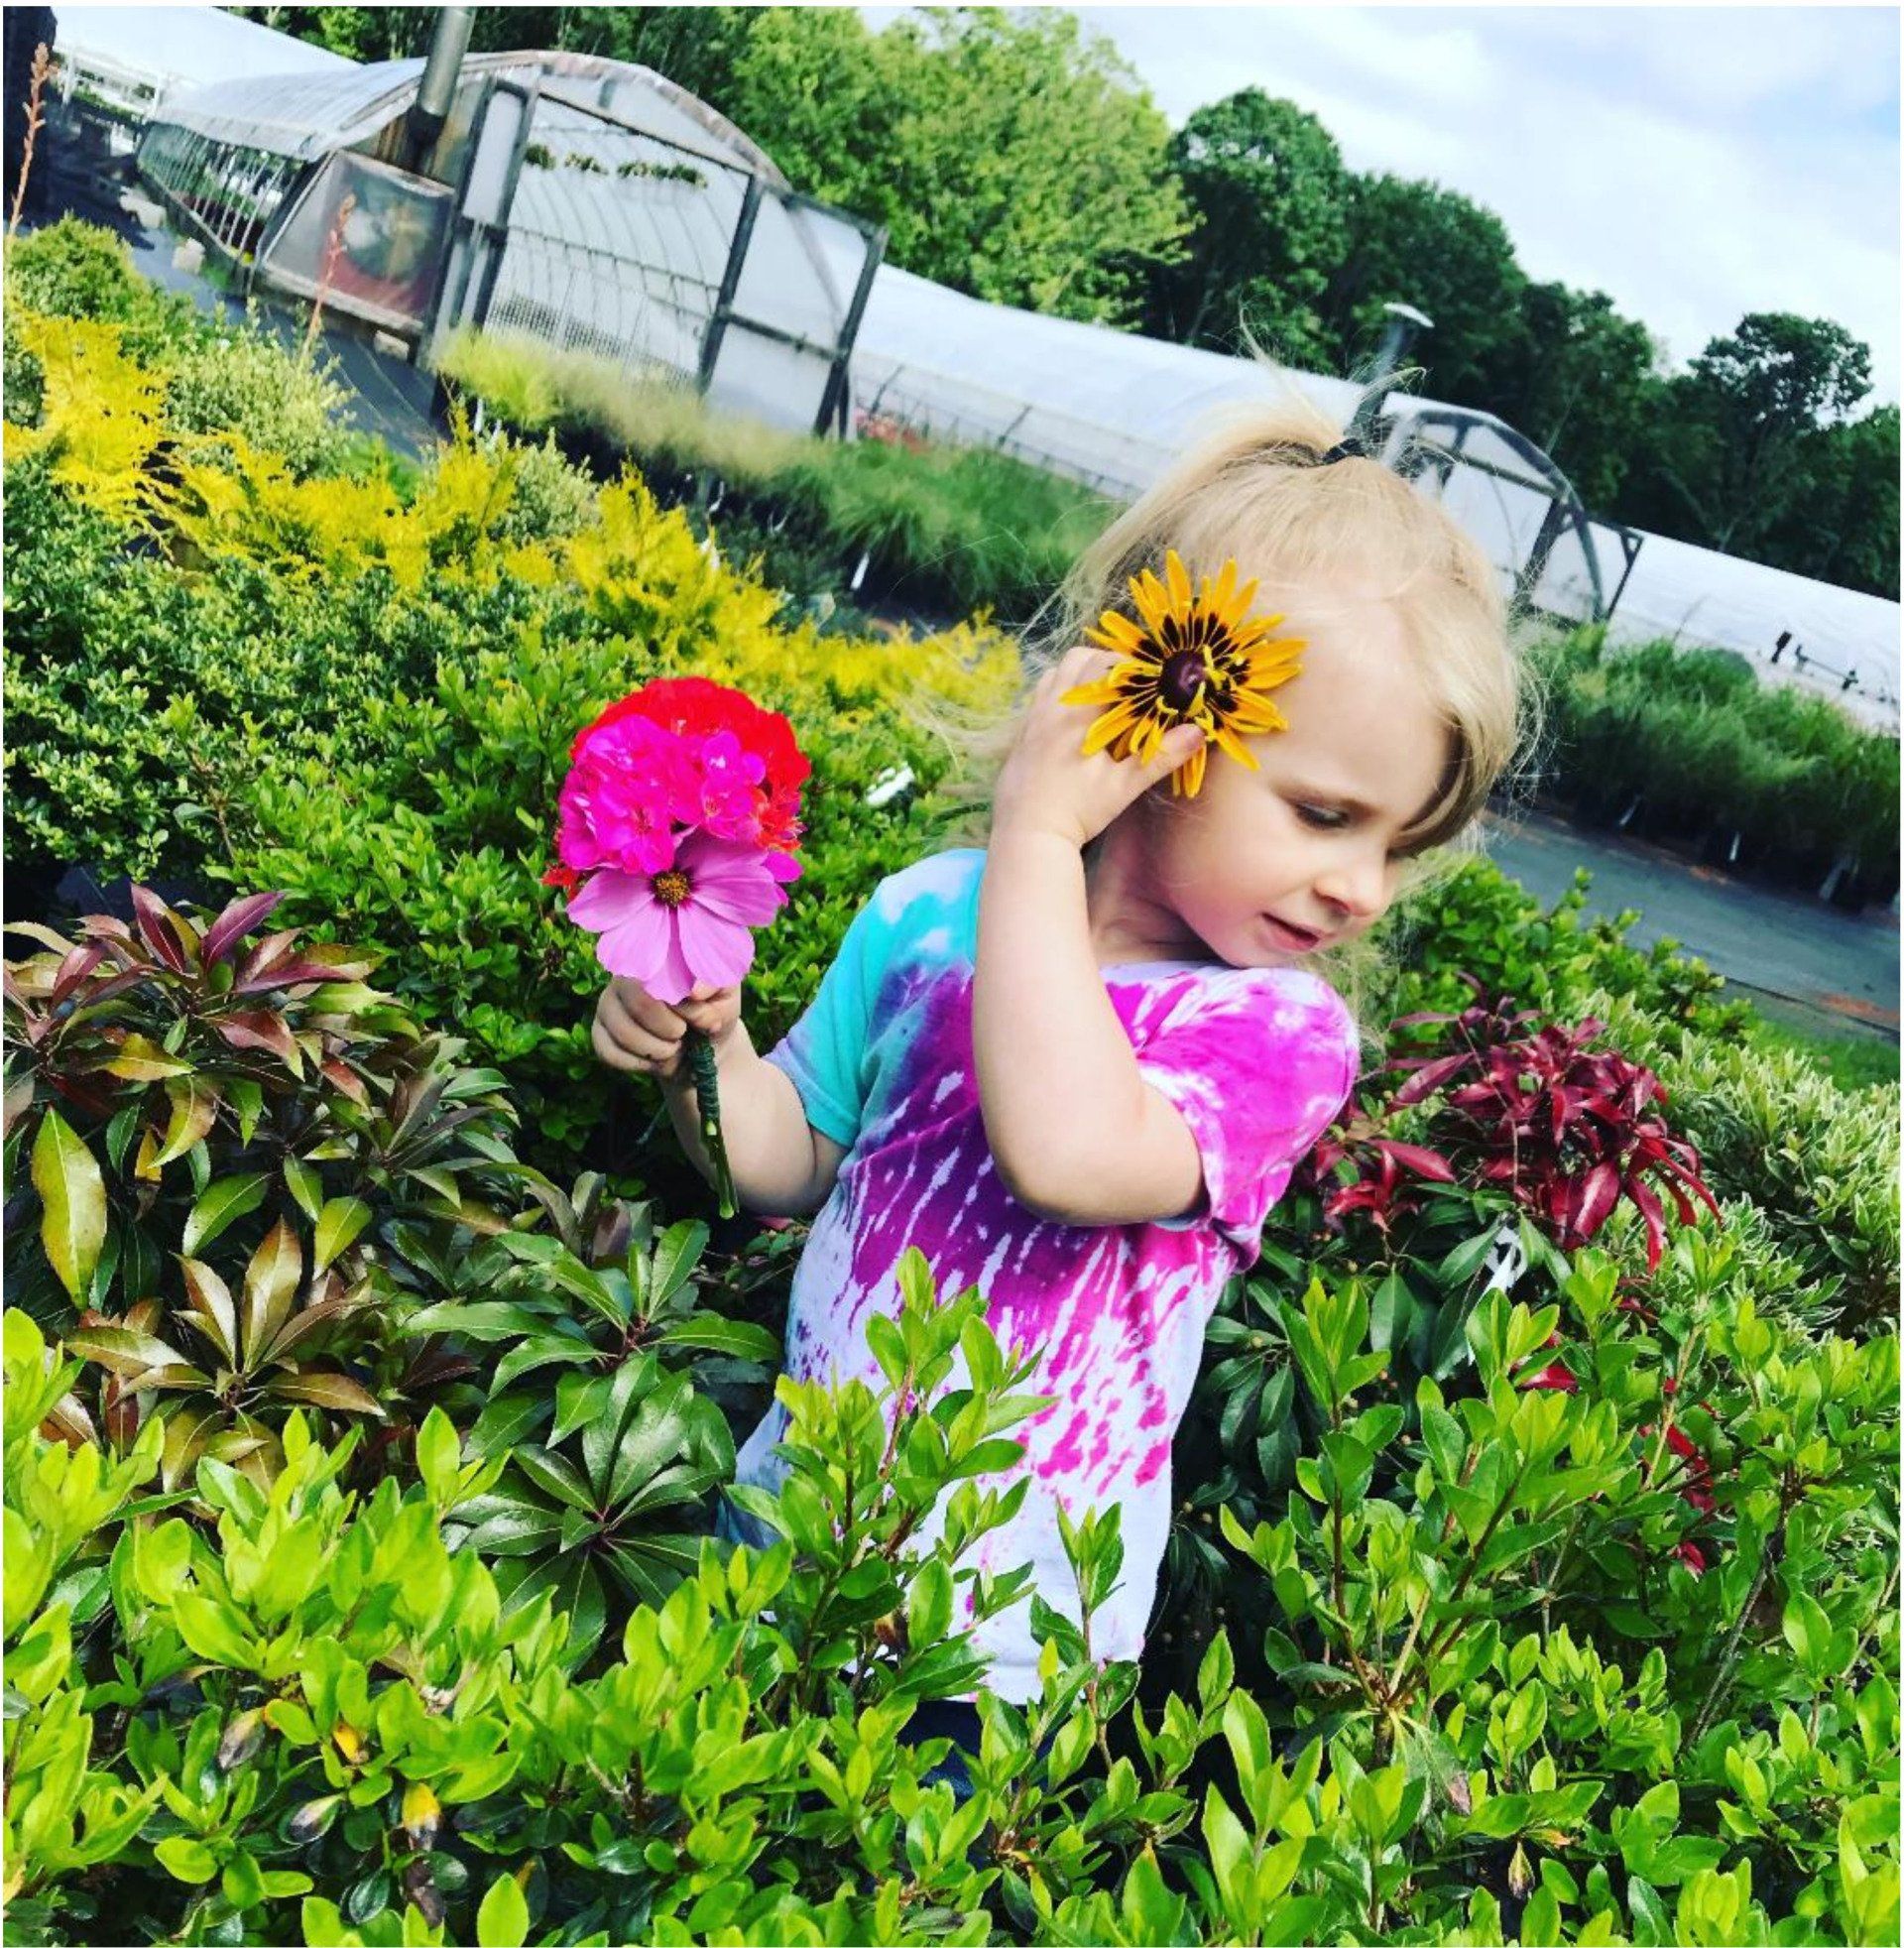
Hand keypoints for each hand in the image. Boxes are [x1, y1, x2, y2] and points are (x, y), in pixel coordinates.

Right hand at [592, 977, 741, 1083]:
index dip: (683, 1008)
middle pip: (637, 1004)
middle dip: (668, 1030)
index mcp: (654, 958)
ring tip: (673, 1049)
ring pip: (621, 1031)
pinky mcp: (599, 1031)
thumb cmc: (715, 1011)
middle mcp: (625, 976)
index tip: (704, 1020)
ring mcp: (607, 1003)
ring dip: (655, 1050)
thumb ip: (715, 985)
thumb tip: (694, 990)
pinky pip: (607, 1051)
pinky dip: (637, 1064)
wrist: (704, 1046)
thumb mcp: (726, 996)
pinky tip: (654, 1061)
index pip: (661, 978)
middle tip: (684, 1035)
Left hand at [991, 644, 1204, 850]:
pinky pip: (1038, 698)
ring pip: (1054, 675)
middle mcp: (1050, 708)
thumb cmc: (1077, 811)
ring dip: (1078, 677)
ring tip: (1099, 699)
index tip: (1144, 680)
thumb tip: (1198, 732)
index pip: (1102, 665)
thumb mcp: (1124, 786)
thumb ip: (1161, 756)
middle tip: (1125, 687)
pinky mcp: (1020, 735)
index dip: (1127, 665)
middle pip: (1076, 659)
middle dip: (1103, 664)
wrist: (1027, 835)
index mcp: (1077, 713)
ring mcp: (1031, 719)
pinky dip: (1058, 696)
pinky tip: (1073, 722)